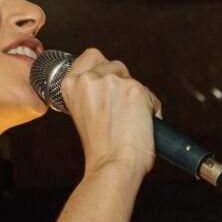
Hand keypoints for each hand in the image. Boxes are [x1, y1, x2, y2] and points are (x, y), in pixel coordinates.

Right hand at [61, 48, 161, 181]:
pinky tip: (142, 127)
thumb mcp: (83, 113)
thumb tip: (113, 83)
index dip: (102, 68)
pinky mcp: (135, 89)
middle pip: (115, 65)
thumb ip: (92, 94)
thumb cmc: (100, 149)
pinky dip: (151, 110)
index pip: (91, 56)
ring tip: (129, 123)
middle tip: (120, 111)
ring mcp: (113, 82)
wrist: (113, 165)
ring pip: (133, 80)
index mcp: (71, 84)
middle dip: (122, 83)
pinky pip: (150, 96)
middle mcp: (89, 78)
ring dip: (136, 98)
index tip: (107, 83)